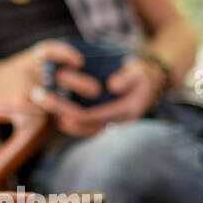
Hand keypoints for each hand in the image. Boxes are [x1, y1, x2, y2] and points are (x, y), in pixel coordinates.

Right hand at [0, 40, 102, 112]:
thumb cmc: (15, 73)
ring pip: (50, 96)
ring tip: (83, 112)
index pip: (50, 49)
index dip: (66, 54)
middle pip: (57, 74)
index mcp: (34, 55)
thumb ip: (51, 63)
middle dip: (79, 82)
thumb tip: (85, 69)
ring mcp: (23, 85)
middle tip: (96, 90)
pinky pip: (41, 109)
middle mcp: (29, 67)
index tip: (81, 61)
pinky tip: (69, 119)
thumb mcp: (29, 60)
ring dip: (69, 104)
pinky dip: (57, 114)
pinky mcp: (19, 101)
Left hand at [46, 57, 162, 137]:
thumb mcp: (137, 72)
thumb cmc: (141, 75)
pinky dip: (78, 125)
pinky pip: (92, 128)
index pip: (96, 116)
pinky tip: (63, 119)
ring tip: (54, 117)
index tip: (60, 109)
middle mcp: (122, 122)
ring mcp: (117, 125)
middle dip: (67, 119)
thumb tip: (112, 85)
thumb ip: (126, 78)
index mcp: (128, 110)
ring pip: (90, 130)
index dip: (76, 113)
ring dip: (71, 126)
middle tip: (50, 110)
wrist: (152, 84)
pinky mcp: (112, 123)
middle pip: (89, 125)